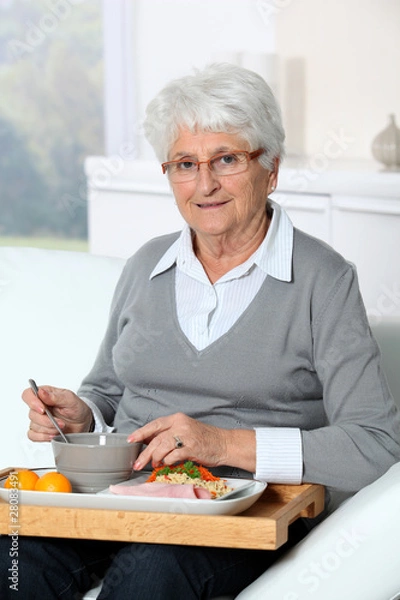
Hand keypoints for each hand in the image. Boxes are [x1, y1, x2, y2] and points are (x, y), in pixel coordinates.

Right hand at [22, 385, 92, 441]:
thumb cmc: (77, 408)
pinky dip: (43, 437)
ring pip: (33, 426)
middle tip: (60, 422)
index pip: (28, 394)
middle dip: (47, 421)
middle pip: (31, 414)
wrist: (83, 422)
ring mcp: (39, 419)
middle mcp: (39, 406)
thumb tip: (41, 392)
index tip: (43, 409)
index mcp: (44, 394)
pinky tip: (53, 435)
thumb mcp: (70, 399)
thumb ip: (56, 396)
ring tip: (61, 427)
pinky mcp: (40, 431)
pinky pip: (33, 436)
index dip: (32, 402)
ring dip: (49, 429)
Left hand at [127, 412, 255, 472]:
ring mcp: (186, 435)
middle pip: (156, 439)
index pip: (154, 425)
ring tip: (155, 465)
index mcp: (177, 418)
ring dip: (155, 459)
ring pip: (161, 447)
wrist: (224, 443)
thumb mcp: (185, 430)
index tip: (131, 440)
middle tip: (137, 463)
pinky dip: (167, 462)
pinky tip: (168, 464)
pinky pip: (172, 456)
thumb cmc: (205, 439)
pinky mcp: (191, 447)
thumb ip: (169, 434)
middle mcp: (180, 424)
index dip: (141, 432)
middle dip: (144, 453)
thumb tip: (150, 442)